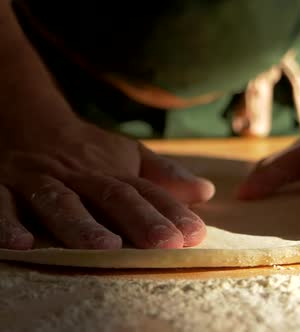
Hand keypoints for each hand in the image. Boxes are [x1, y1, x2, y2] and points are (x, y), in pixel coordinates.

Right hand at [0, 119, 213, 249]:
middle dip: (140, 220)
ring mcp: (41, 179)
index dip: (172, 213)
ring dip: (82, 224)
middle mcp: (81, 176)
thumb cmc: (85, 148)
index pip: (147, 192)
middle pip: (113, 196)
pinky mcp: (2, 184)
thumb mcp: (127, 155)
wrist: (25, 116)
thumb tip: (206, 192)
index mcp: (112, 172)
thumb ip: (164, 175)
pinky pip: (0, 204)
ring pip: (61, 202)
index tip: (195, 235)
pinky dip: (7, 222)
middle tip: (165, 244)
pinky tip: (21, 244)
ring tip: (106, 246)